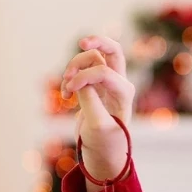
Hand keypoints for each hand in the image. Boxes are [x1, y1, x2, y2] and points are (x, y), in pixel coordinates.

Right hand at [61, 35, 135, 185]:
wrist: (104, 149)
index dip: (82, 77)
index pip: (103, 72)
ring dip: (74, 65)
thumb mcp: (97, 126)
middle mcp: (120, 83)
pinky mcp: (97, 84)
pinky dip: (70, 76)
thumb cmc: (105, 141)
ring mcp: (109, 82)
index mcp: (125, 93)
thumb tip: (80, 81)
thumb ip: (89, 101)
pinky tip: (66, 93)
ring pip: (93, 57)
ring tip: (66, 87)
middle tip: (81, 42)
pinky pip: (82, 68)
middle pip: (114, 50)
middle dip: (98, 41)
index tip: (69, 91)